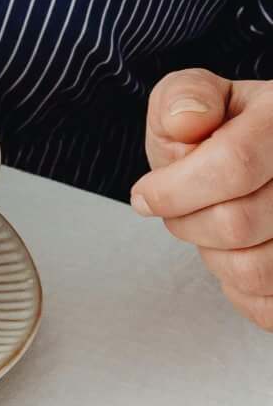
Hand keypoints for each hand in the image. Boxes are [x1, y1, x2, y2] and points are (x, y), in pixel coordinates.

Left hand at [130, 68, 272, 331]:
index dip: (174, 189)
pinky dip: (243, 292)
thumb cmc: (226, 134)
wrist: (266, 163)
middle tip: (180, 211)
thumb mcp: (198, 98)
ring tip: (215, 229)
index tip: (144, 196)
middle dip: (187, 224)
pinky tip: (241, 256)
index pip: (233, 164)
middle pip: (237, 223)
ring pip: (257, 270)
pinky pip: (271, 308)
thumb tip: (186, 122)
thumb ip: (183, 97)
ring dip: (217, 259)